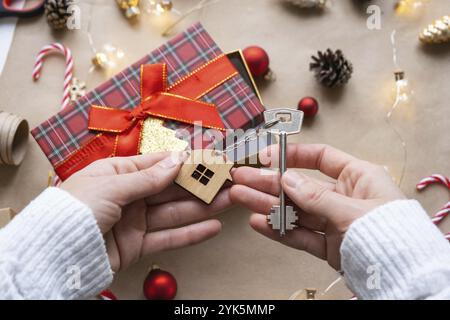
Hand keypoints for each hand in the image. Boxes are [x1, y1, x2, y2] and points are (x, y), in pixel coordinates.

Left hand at [61, 152, 231, 271]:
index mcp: (117, 173)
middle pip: (171, 189)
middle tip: (227, 180)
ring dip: (203, 207)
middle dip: (199, 185)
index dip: (185, 162)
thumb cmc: (74, 210)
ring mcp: (134, 221)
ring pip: (174, 212)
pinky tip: (212, 226)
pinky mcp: (137, 245)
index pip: (158, 164)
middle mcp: (128, 195)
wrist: (55, 253)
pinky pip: (168, 238)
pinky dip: (191, 234)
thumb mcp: (111, 185)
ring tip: (230, 200)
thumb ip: (147, 177)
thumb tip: (177, 161)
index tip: (210, 159)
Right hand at [230, 144, 404, 269]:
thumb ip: (316, 196)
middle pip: (300, 185)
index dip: (293, 155)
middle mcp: (345, 196)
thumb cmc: (389, 234)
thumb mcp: (351, 209)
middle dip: (269, 182)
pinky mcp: (330, 245)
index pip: (321, 158)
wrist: (403, 276)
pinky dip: (280, 230)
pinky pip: (300, 235)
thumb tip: (287, 179)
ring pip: (296, 211)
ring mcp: (335, 222)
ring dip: (268, 205)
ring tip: (240, 198)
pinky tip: (259, 222)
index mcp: (359, 177)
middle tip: (242, 177)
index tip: (267, 156)